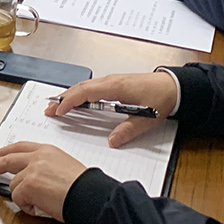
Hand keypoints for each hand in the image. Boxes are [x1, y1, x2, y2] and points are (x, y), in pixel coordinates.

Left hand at [0, 143, 86, 219]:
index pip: (20, 147)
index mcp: (47, 150)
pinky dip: (26, 206)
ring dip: (22, 196)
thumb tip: (34, 179)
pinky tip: (39, 208)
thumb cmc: (84, 186)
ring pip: (13, 184)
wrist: (91, 195)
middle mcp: (37, 157)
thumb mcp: (64, 166)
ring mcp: (31, 170)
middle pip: (7, 158)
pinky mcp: (28, 185)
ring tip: (39, 204)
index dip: (6, 151)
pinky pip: (18, 198)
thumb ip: (45, 167)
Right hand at [47, 72, 178, 147]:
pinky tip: (77, 102)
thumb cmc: (161, 98)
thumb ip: (128, 131)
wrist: (175, 85)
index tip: (57, 110)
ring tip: (57, 106)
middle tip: (48, 110)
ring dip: (70, 96)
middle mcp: (110, 81)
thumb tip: (112, 141)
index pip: (85, 92)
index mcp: (115, 87)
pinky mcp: (115, 84)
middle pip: (80, 87)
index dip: (69, 101)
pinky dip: (80, 94)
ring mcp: (112, 81)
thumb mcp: (146, 119)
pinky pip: (91, 87)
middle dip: (63, 98)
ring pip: (85, 86)